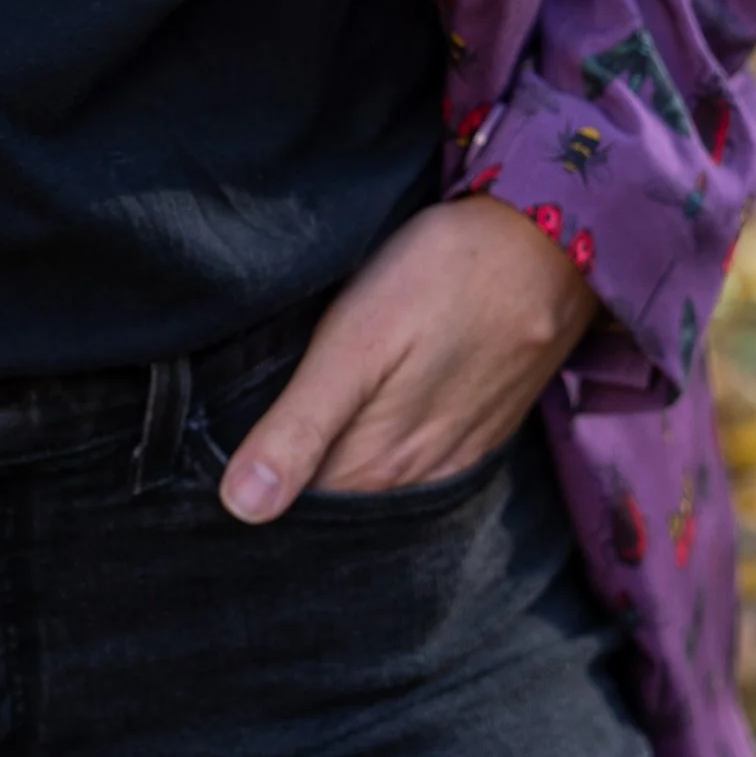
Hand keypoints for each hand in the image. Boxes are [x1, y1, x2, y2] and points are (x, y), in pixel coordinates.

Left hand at [219, 195, 596, 521]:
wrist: (550, 243)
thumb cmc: (444, 275)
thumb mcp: (358, 338)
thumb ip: (302, 424)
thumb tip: (242, 508)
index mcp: (378, 463)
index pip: (297, 513)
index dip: (250, 496)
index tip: (206, 481)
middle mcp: (417, 478)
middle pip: (337, 506)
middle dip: (289, 494)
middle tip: (232, 466)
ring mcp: (454, 457)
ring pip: (375, 490)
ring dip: (333, 480)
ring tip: (284, 454)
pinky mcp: (478, 432)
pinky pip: (414, 471)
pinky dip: (377, 464)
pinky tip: (354, 439)